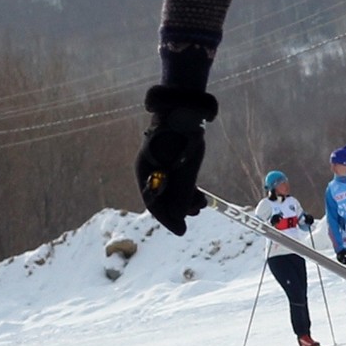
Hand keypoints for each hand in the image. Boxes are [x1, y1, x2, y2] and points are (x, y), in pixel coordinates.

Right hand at [136, 85, 216, 234]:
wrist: (184, 114)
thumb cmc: (180, 138)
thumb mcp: (182, 168)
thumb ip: (181, 192)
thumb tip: (179, 217)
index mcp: (144, 170)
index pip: (153, 202)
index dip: (167, 218)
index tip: (181, 230)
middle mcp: (153, 173)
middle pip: (163, 200)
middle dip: (179, 211)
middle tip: (194, 215)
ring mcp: (165, 170)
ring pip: (174, 195)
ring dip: (187, 204)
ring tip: (201, 205)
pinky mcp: (178, 167)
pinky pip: (181, 187)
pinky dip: (190, 195)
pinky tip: (201, 200)